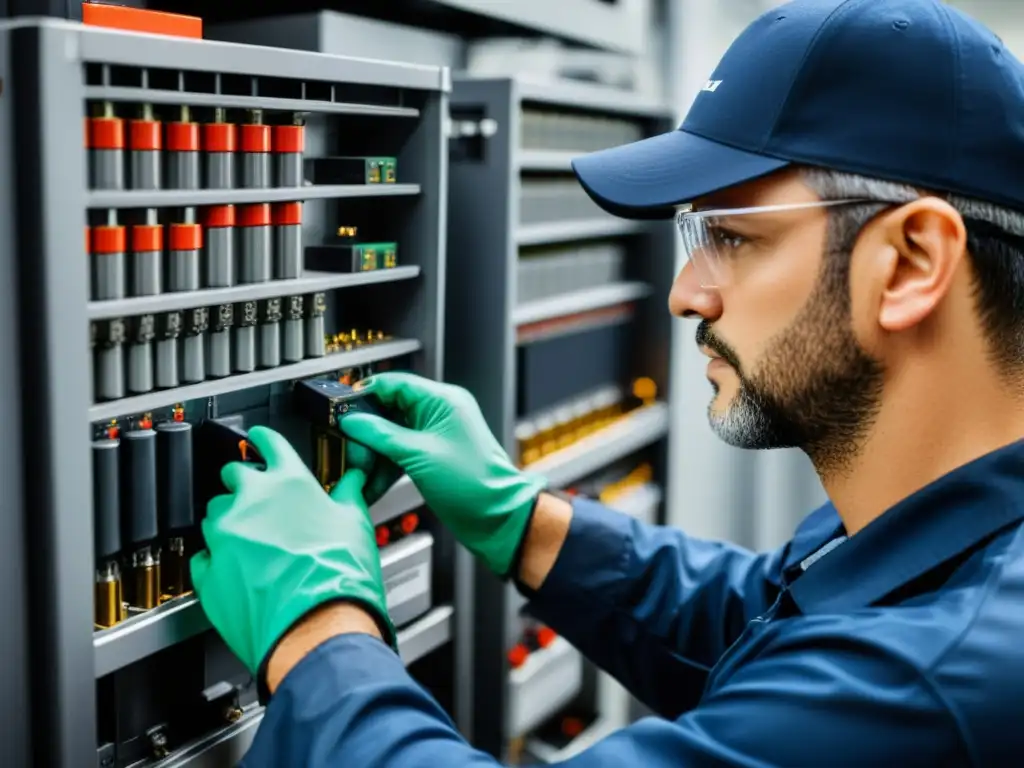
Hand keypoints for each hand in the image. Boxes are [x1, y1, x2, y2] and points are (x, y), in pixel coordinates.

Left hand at [190, 426, 394, 680]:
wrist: (317, 628)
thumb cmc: (339, 577)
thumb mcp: (357, 523)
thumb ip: (349, 494)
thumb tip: (354, 480)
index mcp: (288, 482)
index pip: (268, 442)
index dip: (264, 439)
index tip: (260, 440)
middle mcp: (251, 501)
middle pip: (234, 476)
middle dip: (245, 485)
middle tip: (264, 503)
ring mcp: (224, 536)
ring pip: (214, 515)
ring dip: (231, 523)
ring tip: (255, 545)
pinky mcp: (209, 572)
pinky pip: (204, 557)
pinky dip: (217, 560)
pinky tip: (239, 571)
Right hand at [340, 373, 545, 576]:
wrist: (496, 517)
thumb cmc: (474, 483)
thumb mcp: (419, 455)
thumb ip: (381, 435)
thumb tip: (353, 421)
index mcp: (443, 400)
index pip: (395, 384)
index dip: (366, 393)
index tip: (343, 408)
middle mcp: (440, 413)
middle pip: (390, 410)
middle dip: (368, 431)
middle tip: (351, 447)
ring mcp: (436, 436)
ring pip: (393, 435)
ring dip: (374, 454)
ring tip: (359, 471)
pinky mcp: (433, 456)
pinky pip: (401, 453)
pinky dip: (386, 467)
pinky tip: (372, 483)